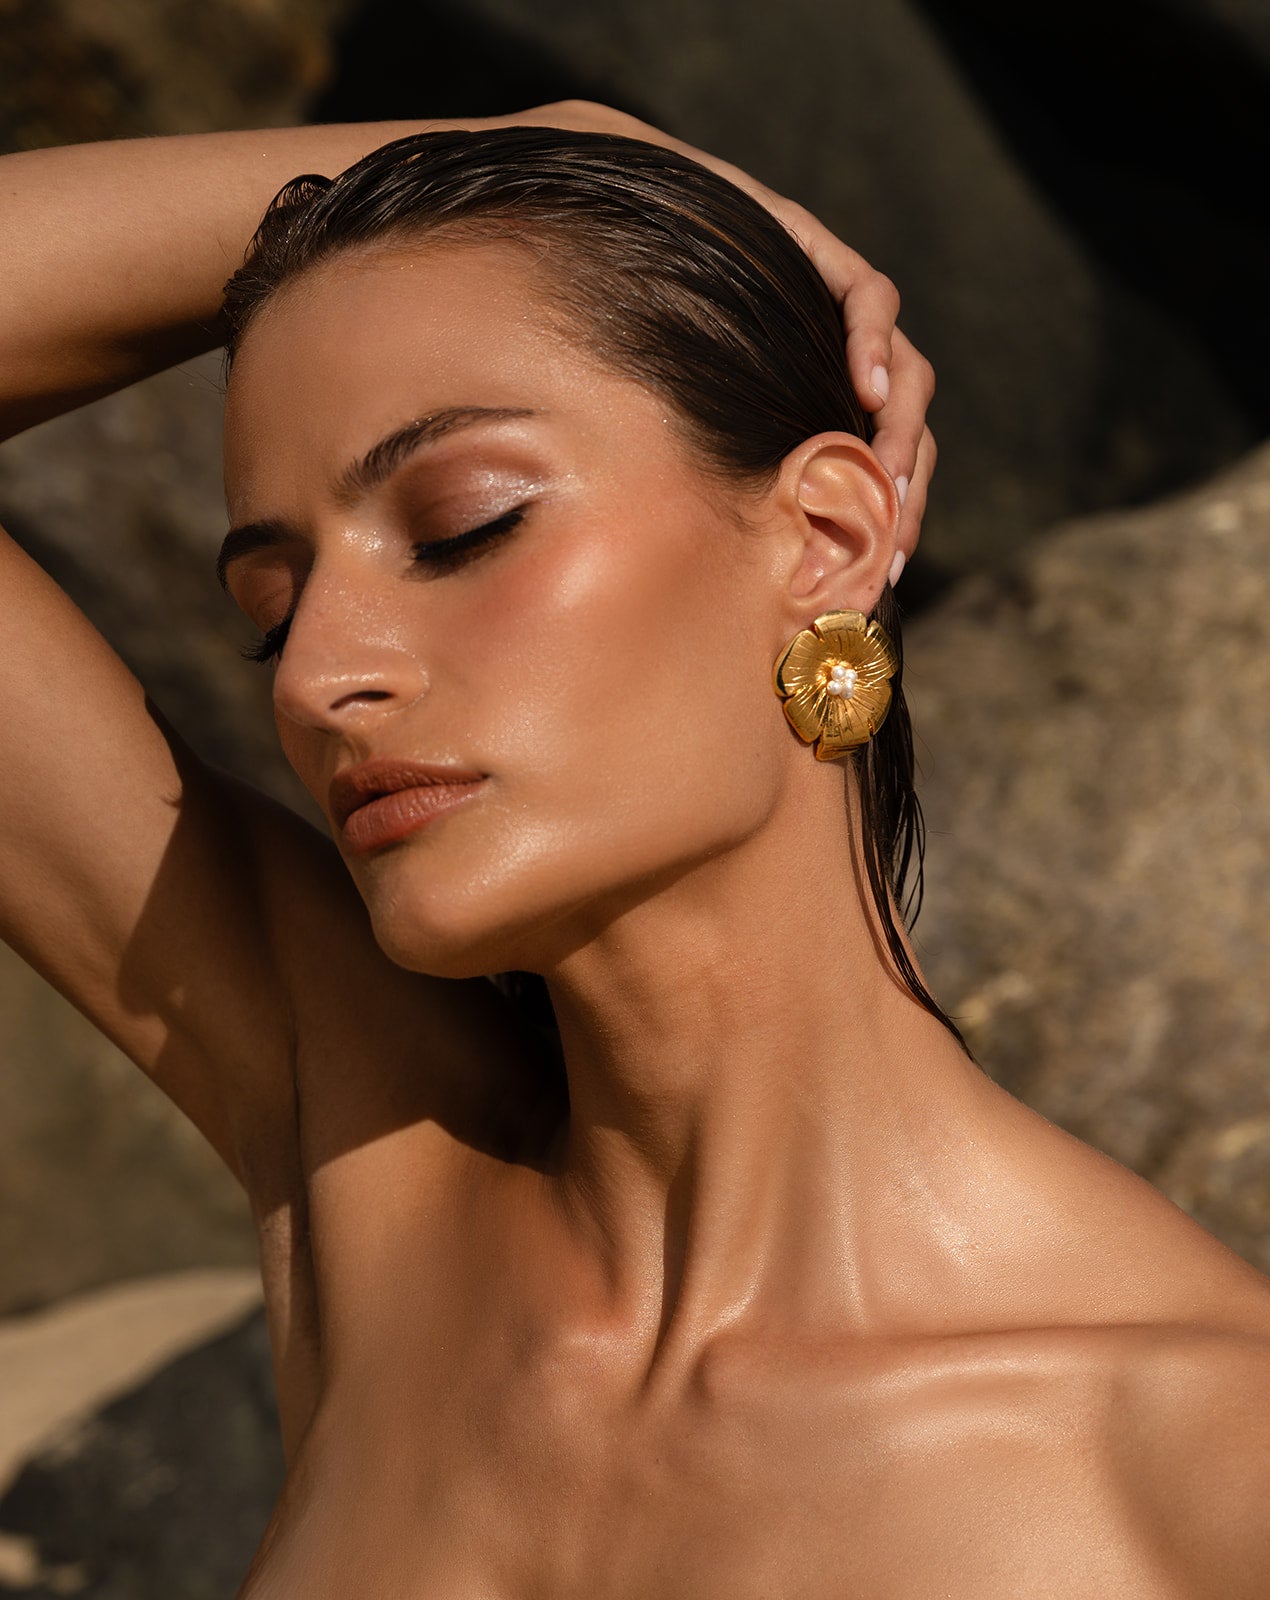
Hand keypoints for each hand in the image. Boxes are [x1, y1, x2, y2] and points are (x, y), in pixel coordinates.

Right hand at [511, 102, 935, 574]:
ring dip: (901, 428)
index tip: (883, 570)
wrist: (587, 233)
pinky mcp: (813, 249)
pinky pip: (871, 298)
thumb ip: (716, 484)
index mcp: (810, 403)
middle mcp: (830, 358)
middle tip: (891, 541)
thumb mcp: (671, 439)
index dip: (890, 515)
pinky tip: (863, 385)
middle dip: (906, 488)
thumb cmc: (613, 349)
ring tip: (884, 473)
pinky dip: (874, 343)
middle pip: (905, 425)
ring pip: (904, 371)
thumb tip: (726, 577)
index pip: (877, 461)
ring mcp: (826, 304)